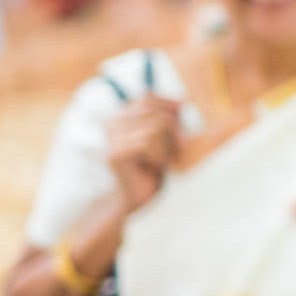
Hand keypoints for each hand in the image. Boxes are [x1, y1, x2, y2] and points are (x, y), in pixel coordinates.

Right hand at [105, 96, 182, 211]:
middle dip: (173, 128)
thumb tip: (183, 100)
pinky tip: (156, 166)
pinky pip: (147, 142)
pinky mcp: (115, 153)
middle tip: (181, 148)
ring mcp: (111, 138)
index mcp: (123, 117)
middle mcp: (113, 123)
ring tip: (166, 160)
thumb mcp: (166, 139)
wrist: (141, 197)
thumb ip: (169, 120)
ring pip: (153, 126)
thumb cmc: (156, 167)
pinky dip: (159, 155)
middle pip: (152, 111)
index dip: (168, 103)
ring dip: (168, 145)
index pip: (147, 98)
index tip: (184, 110)